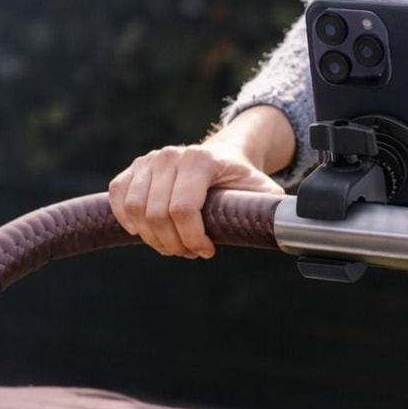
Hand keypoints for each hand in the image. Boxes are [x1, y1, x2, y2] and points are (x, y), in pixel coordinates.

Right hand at [108, 105, 292, 258]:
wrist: (225, 155)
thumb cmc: (243, 178)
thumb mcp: (263, 191)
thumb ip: (272, 209)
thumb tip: (289, 231)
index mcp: (201, 159)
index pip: (183, 209)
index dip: (192, 239)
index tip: (207, 252)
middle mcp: (171, 156)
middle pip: (157, 215)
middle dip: (174, 243)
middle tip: (191, 252)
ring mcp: (149, 160)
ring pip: (135, 211)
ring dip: (153, 238)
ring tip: (175, 245)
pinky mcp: (133, 168)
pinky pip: (118, 198)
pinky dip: (127, 221)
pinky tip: (145, 233)